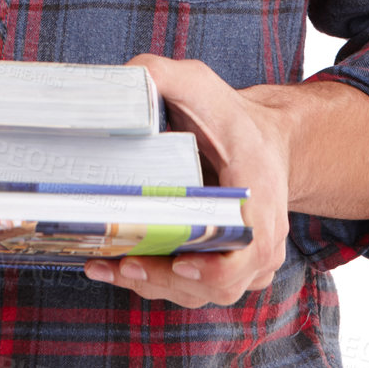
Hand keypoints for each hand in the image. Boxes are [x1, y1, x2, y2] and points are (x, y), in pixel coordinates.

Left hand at [82, 54, 289, 306]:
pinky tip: (114, 267)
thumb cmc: (229, 115)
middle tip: (124, 264)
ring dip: (152, 284)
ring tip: (106, 267)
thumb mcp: (199, 84)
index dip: (215, 268)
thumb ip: (162, 76)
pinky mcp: (225, 267)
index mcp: (261, 196)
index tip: (180, 264)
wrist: (261, 140)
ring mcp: (245, 260)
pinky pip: (192, 287)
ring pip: (200, 292)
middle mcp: (261, 239)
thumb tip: (119, 80)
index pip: (249, 252)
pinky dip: (155, 281)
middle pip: (218, 283)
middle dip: (167, 279)